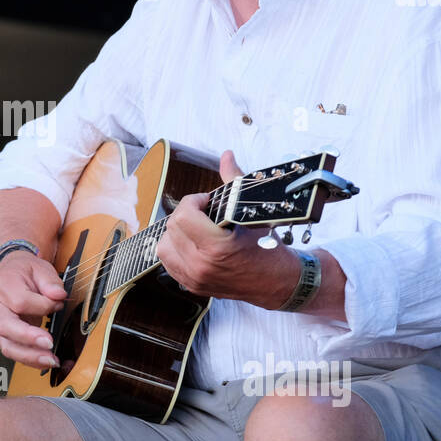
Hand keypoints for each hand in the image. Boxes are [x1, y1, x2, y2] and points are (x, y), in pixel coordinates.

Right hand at [0, 251, 66, 369]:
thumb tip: (58, 296)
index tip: (58, 303)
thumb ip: (49, 281)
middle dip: (29, 338)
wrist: (10, 273)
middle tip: (49, 343)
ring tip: (50, 360)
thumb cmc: (24, 271)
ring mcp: (1, 324)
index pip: (22, 302)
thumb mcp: (39, 267)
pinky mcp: (8, 335)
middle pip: (6, 327)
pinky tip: (46, 361)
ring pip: (8, 346)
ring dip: (29, 356)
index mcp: (5, 288)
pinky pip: (14, 351)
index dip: (43, 305)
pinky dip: (30, 360)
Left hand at [155, 150, 294, 305]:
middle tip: (204, 213)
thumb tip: (226, 155)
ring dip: (177, 232)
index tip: (206, 201)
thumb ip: (234, 181)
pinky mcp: (191, 285)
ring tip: (196, 228)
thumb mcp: (252, 213)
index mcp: (217, 247)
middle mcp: (201, 265)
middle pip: (172, 227)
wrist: (276, 281)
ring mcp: (194, 278)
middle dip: (186, 214)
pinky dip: (175, 248)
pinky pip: (167, 261)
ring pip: (164, 245)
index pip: (183, 216)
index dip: (193, 201)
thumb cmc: (267, 247)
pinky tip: (191, 242)